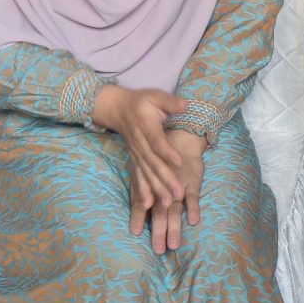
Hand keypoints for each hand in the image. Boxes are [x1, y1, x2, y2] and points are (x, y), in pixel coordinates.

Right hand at [92, 84, 188, 233]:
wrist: (118, 109)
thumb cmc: (141, 101)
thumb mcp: (155, 95)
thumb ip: (170, 102)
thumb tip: (186, 105)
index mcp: (146, 127)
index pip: (158, 142)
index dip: (167, 152)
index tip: (179, 161)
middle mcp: (140, 144)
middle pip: (154, 164)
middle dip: (166, 180)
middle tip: (178, 194)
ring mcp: (136, 154)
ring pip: (147, 175)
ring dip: (157, 190)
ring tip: (167, 205)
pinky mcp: (135, 160)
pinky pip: (139, 178)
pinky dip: (143, 192)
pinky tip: (147, 206)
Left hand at [147, 129, 205, 253]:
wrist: (180, 141)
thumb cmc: (158, 163)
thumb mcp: (144, 177)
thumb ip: (140, 200)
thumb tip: (134, 227)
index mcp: (148, 186)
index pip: (142, 204)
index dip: (139, 218)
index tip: (136, 234)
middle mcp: (162, 188)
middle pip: (160, 213)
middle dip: (159, 232)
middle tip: (158, 250)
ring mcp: (178, 186)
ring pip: (176, 209)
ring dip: (175, 227)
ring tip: (174, 244)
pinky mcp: (193, 183)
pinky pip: (194, 198)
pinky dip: (194, 209)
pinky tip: (193, 221)